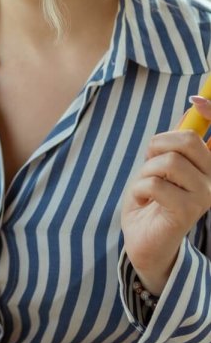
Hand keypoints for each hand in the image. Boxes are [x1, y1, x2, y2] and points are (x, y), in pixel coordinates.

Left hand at [121, 97, 210, 295]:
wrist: (145, 240)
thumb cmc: (151, 200)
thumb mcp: (160, 164)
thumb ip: (175, 141)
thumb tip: (196, 101)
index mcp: (207, 166)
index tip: (198, 101)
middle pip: (187, 141)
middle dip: (158, 145)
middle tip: (150, 162)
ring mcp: (204, 195)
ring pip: (167, 162)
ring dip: (145, 171)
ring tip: (146, 188)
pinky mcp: (188, 211)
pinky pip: (154, 183)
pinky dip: (138, 189)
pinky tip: (143, 201)